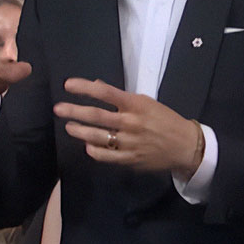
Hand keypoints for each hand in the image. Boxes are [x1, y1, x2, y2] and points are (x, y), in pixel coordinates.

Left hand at [54, 78, 204, 173]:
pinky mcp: (130, 159)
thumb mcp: (147, 103)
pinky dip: (93, 151)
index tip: (68, 85)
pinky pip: (105, 156)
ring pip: (97, 136)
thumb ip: (122, 98)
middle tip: (58, 108)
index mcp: (136, 105)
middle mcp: (131, 122)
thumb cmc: (166, 120)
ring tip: (69, 127)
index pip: (105, 93)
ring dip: (79, 131)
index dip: (84, 88)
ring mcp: (129, 142)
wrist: (185, 145)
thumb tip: (97, 86)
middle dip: (74, 111)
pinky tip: (87, 146)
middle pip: (96, 115)